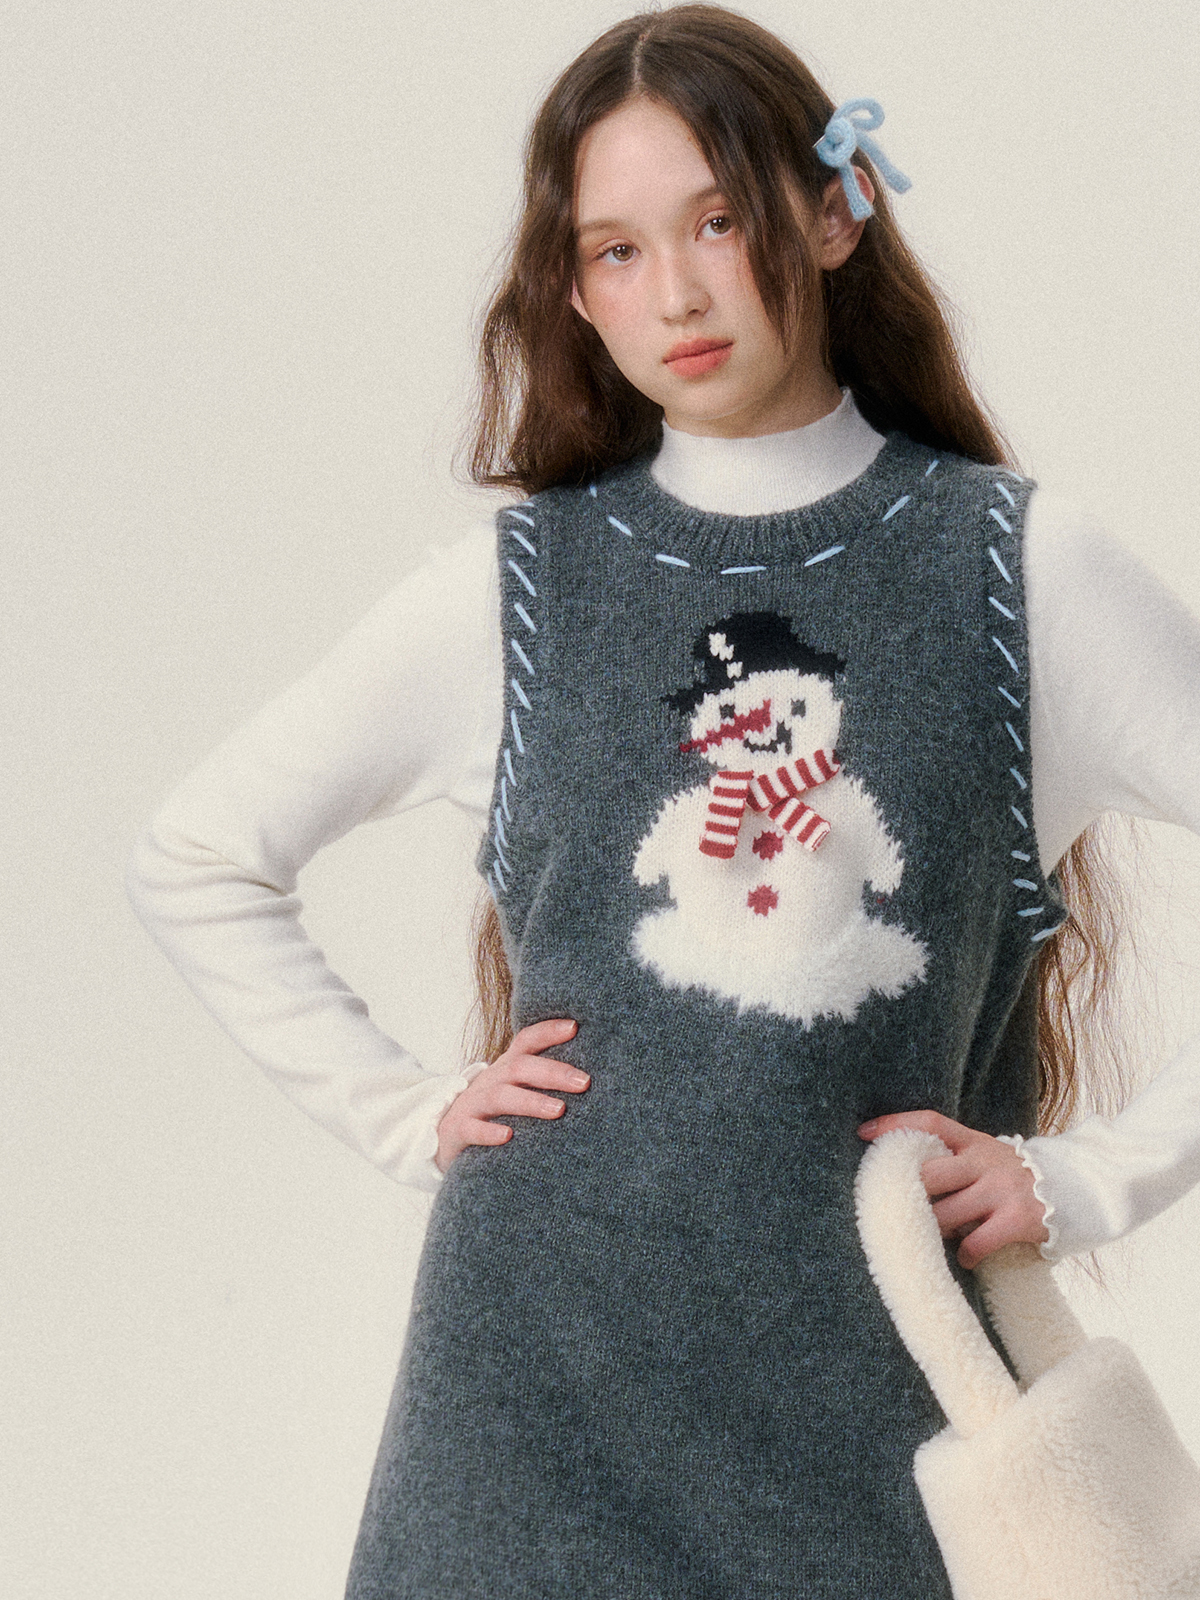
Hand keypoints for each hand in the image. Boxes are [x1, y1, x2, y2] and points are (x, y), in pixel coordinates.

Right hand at [435, 1018, 587, 1173]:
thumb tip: (592, 1079)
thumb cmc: (493, 1113)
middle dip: (552, 1072)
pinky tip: (508, 1136)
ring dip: (531, 1101)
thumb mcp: (514, 1090)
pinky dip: (489, 1132)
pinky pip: (471, 1129)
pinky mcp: (457, 1130)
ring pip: (500, 1097)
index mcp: (506, 1068)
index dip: (548, 1031)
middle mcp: (490, 1080)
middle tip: (583, 1082)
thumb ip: (542, 1082)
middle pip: (519, 1067)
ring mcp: (472, 1104)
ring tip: (559, 1110)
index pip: (527, 1042)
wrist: (443, 1136)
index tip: (575, 1027)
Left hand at [857, 1110, 1049, 1268]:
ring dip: (933, 1230)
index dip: (895, 1124)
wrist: (1078, 1190)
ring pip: (945, 1214)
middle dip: (906, 1192)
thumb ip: (955, 1159)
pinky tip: (966, 1258)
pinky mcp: (1016, 1219)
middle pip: (929, 1173)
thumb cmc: (1016, 1178)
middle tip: (890, 1208)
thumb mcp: (987, 1156)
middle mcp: (985, 1161)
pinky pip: (975, 1243)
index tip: (862, 1132)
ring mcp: (1001, 1189)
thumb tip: (905, 1172)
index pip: (930, 1123)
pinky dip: (965, 1255)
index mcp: (975, 1141)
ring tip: (932, 1237)